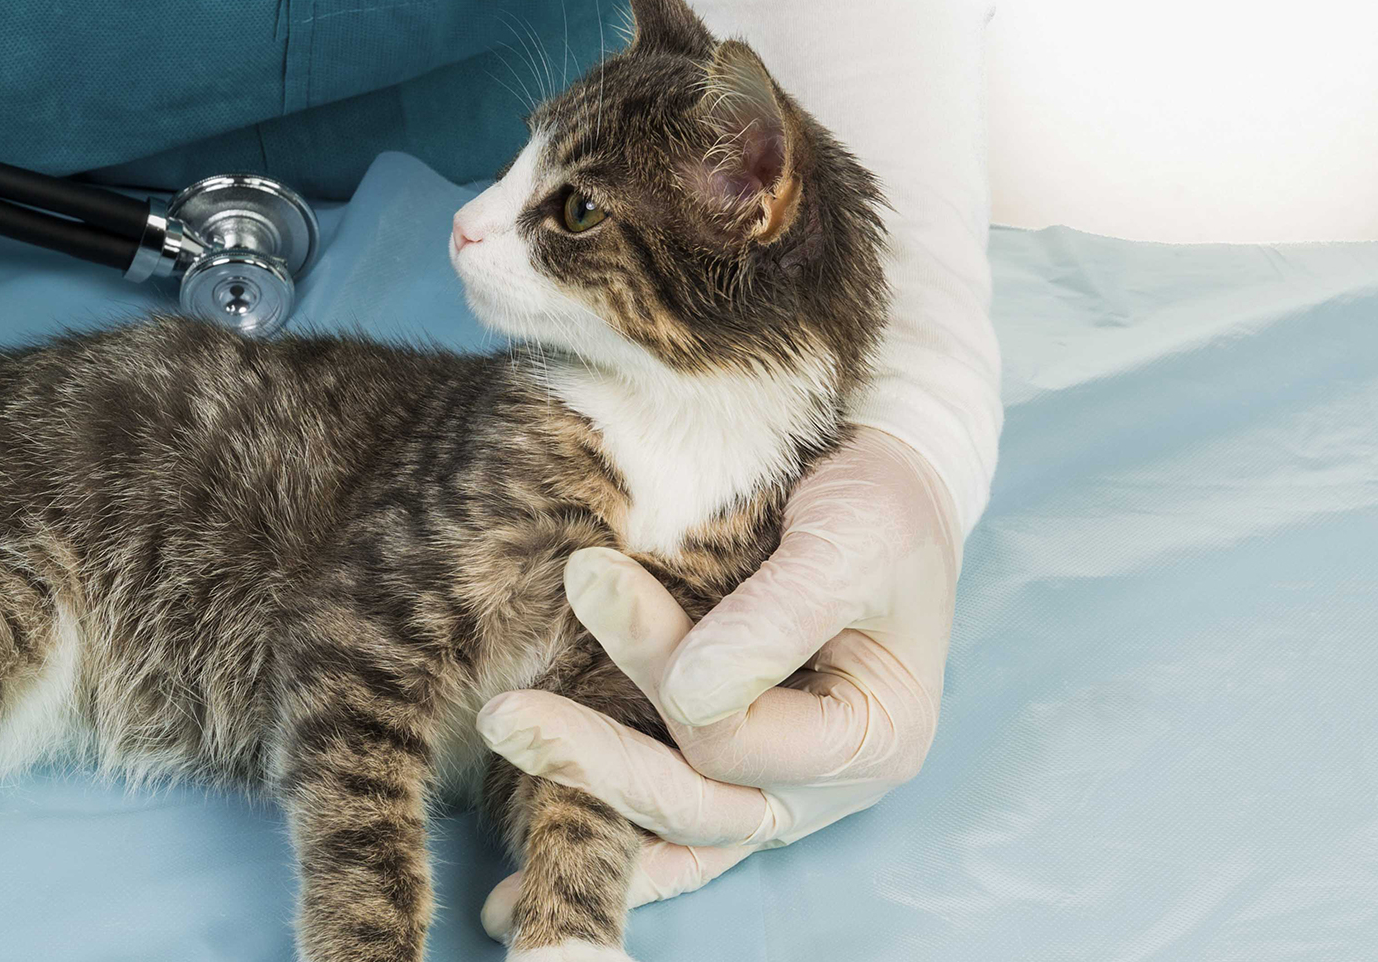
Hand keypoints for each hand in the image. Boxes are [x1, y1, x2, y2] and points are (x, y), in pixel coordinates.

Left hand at [476, 428, 958, 928]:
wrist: (878, 488)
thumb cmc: (876, 510)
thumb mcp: (850, 542)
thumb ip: (777, 617)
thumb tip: (690, 694)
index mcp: (873, 738)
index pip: (740, 738)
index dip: (662, 670)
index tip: (592, 577)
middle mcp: (823, 786)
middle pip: (696, 803)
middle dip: (593, 758)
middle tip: (506, 714)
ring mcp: (773, 791)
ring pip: (670, 831)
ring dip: (582, 803)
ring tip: (498, 814)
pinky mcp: (728, 775)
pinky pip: (665, 836)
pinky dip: (605, 844)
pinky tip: (517, 889)